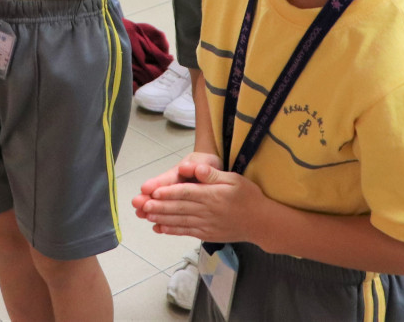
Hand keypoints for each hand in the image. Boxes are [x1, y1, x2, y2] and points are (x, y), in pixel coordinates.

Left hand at [136, 162, 266, 241]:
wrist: (261, 223)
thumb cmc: (248, 196)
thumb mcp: (234, 179)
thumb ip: (213, 175)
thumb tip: (196, 168)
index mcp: (212, 195)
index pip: (187, 193)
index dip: (169, 192)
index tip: (154, 191)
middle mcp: (207, 211)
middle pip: (179, 208)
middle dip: (159, 206)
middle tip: (142, 205)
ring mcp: (206, 225)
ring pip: (180, 221)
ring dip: (161, 218)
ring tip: (146, 215)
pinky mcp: (206, 234)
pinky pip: (186, 232)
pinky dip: (172, 230)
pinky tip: (159, 228)